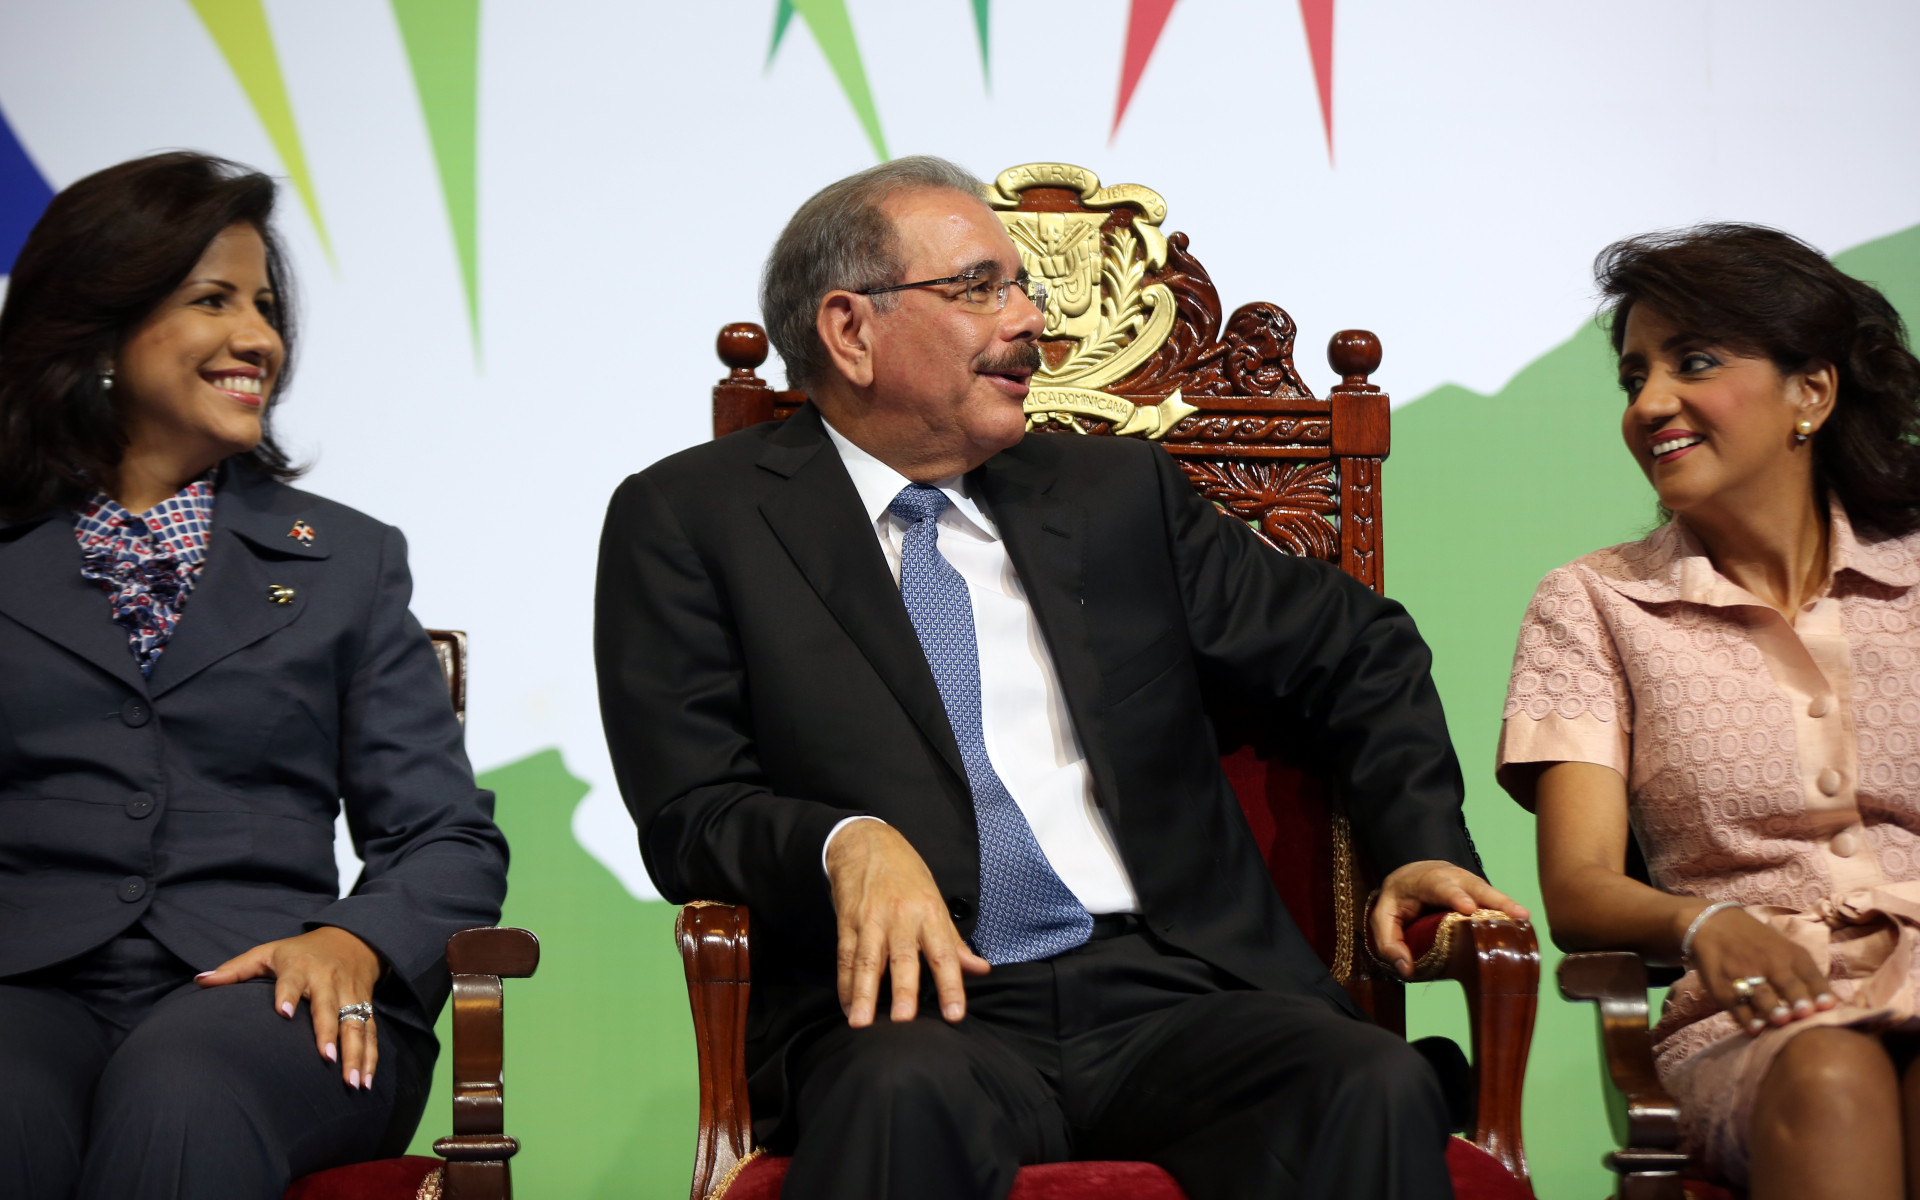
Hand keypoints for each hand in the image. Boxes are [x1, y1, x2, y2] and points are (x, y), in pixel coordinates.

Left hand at [196, 926, 381, 1088]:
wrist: (353, 939)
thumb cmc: (301, 951)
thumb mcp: (268, 952)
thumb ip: (236, 969)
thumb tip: (200, 980)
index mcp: (300, 967)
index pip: (292, 981)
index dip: (289, 995)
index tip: (284, 1013)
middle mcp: (328, 980)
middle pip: (329, 1009)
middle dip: (330, 1034)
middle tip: (327, 1059)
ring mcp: (350, 994)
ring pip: (356, 1024)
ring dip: (356, 1054)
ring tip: (352, 1082)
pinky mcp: (366, 1005)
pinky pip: (371, 1032)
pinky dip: (371, 1057)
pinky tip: (366, 1080)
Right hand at [825, 820, 990, 1026]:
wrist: (866, 843)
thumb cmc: (906, 874)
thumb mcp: (936, 900)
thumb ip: (954, 941)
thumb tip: (981, 970)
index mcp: (929, 913)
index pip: (944, 954)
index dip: (951, 985)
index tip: (955, 1013)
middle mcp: (900, 917)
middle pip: (903, 959)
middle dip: (903, 990)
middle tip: (903, 1021)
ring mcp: (871, 920)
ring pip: (867, 961)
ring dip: (863, 994)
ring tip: (860, 1022)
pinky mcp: (848, 922)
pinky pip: (846, 957)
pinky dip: (845, 984)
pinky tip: (847, 1006)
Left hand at [1372, 859, 1529, 977]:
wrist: (1412, 875)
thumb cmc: (1398, 900)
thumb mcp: (1382, 918)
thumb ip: (1388, 943)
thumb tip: (1406, 970)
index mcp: (1424, 881)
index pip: (1439, 886)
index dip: (1454, 895)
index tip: (1468, 907)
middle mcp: (1450, 878)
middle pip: (1472, 885)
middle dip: (1492, 899)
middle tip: (1514, 913)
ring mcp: (1467, 883)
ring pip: (1487, 891)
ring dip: (1505, 904)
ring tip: (1524, 918)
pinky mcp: (1478, 893)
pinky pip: (1493, 900)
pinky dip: (1506, 910)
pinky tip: (1522, 924)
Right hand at [1684, 904, 1835, 1034]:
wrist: (1713, 924)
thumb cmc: (1759, 943)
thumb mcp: (1785, 949)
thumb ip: (1806, 975)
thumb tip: (1832, 1008)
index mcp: (1790, 954)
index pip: (1810, 974)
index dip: (1820, 991)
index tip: (1829, 1006)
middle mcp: (1769, 962)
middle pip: (1787, 983)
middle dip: (1797, 998)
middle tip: (1805, 1013)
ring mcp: (1744, 974)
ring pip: (1761, 994)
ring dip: (1772, 1008)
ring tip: (1781, 1021)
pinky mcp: (1722, 987)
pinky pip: (1737, 1005)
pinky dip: (1746, 1019)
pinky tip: (1755, 1029)